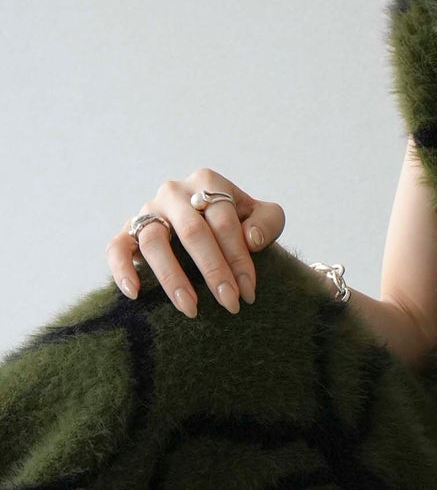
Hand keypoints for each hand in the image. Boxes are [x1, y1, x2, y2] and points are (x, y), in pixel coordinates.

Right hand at [106, 168, 285, 318]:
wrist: (211, 227)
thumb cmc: (240, 222)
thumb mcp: (263, 216)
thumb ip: (268, 221)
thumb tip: (251, 239)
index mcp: (207, 181)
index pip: (224, 222)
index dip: (239, 258)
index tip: (248, 292)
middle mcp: (174, 192)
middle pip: (192, 231)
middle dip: (213, 270)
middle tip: (229, 303)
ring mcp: (148, 210)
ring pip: (153, 241)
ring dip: (172, 277)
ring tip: (191, 308)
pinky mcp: (126, 230)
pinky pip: (116, 248)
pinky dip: (122, 269)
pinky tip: (135, 293)